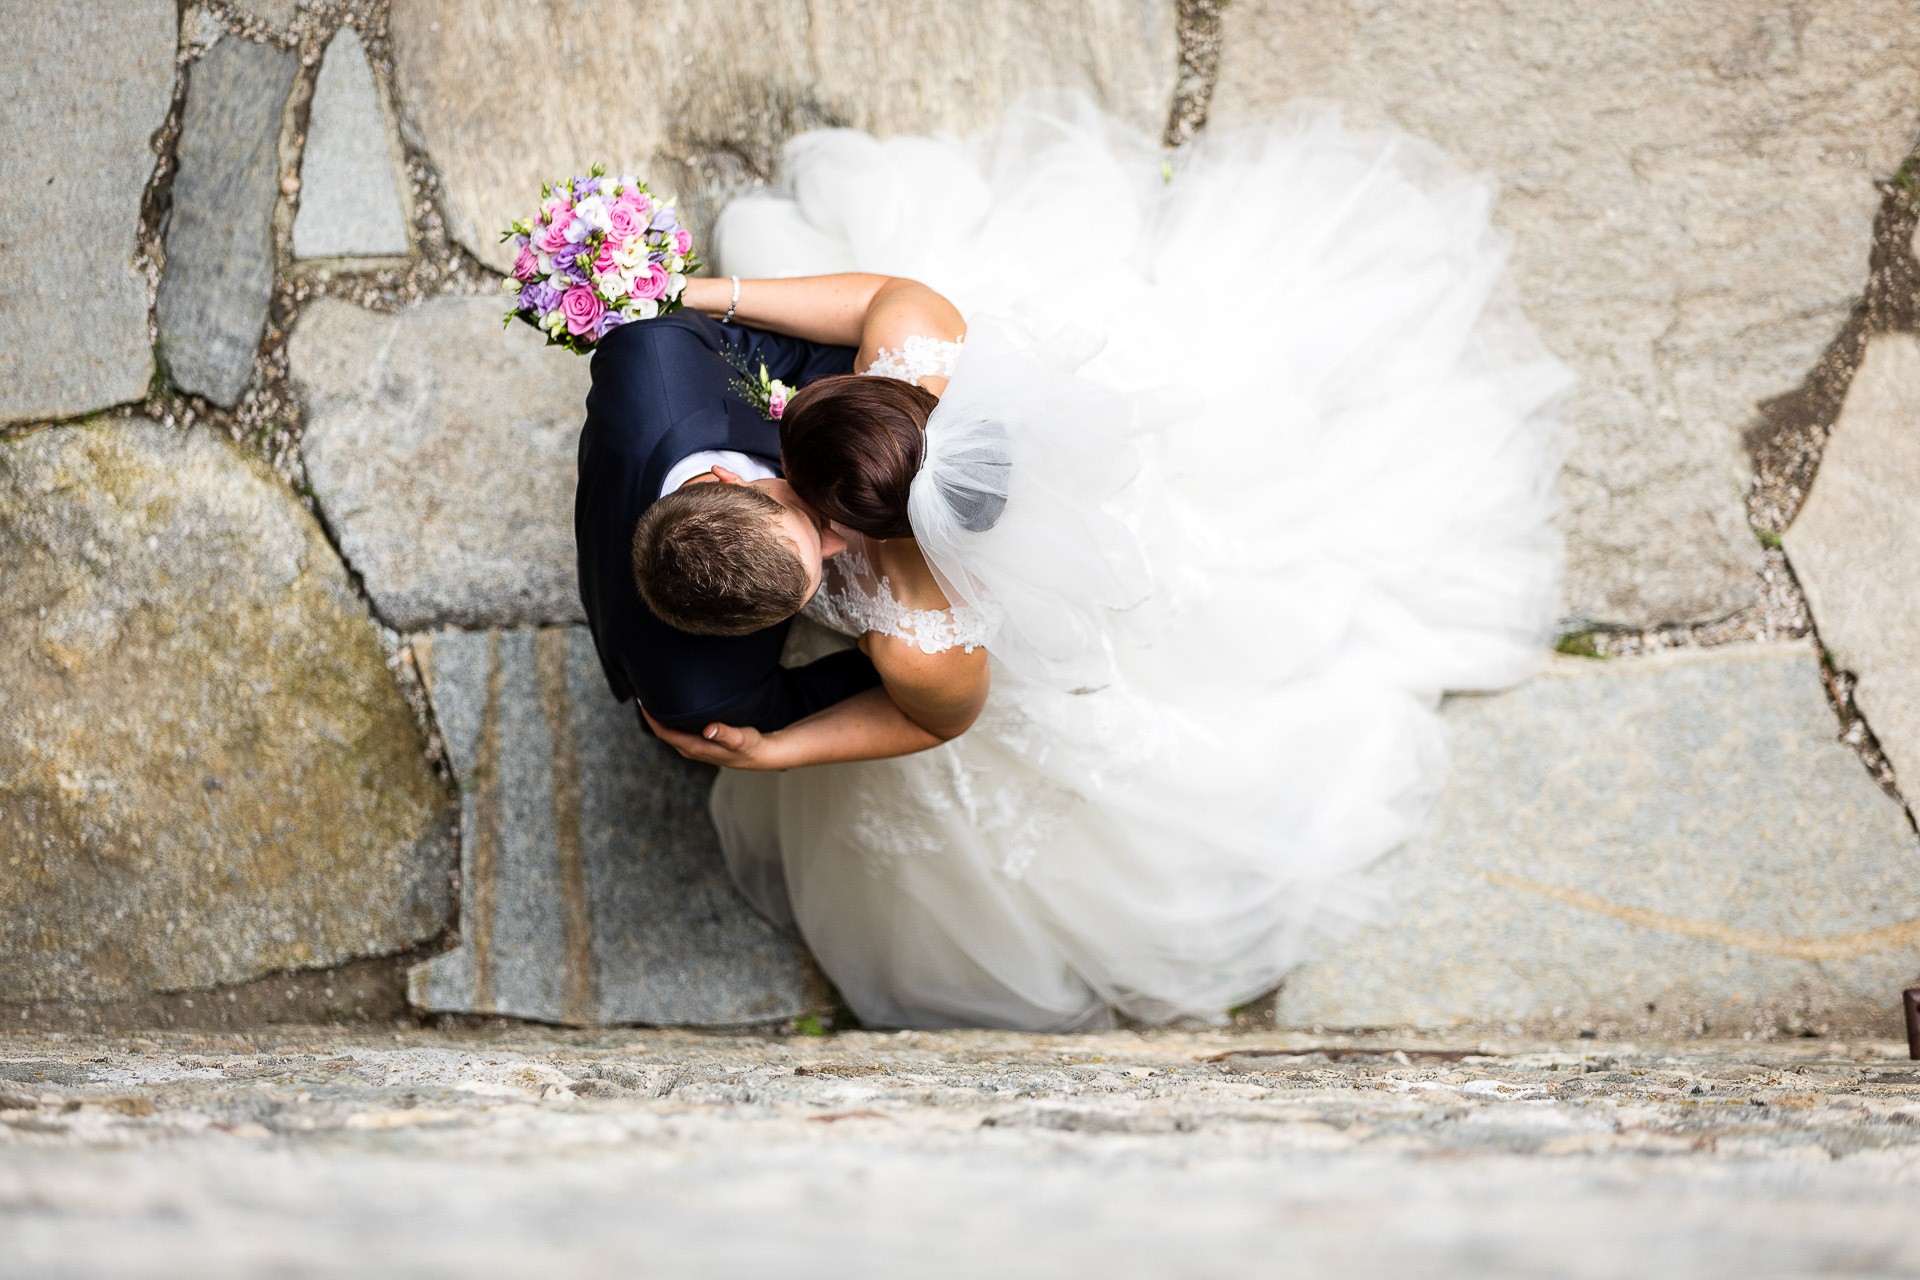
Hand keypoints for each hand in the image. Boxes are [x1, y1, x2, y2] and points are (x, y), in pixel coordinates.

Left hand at [642, 708, 788, 769]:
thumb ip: (725, 733)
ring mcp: (693, 747)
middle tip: (645, 693)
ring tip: (654, 698)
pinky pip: (677, 731)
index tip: (643, 701)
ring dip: (661, 718)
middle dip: (652, 715)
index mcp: (694, 747)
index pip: (664, 733)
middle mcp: (690, 748)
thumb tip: (709, 728)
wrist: (759, 755)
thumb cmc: (749, 746)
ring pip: (669, 732)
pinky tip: (672, 709)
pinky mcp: (698, 743)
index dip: (651, 718)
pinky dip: (671, 720)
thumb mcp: (740, 738)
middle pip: (663, 732)